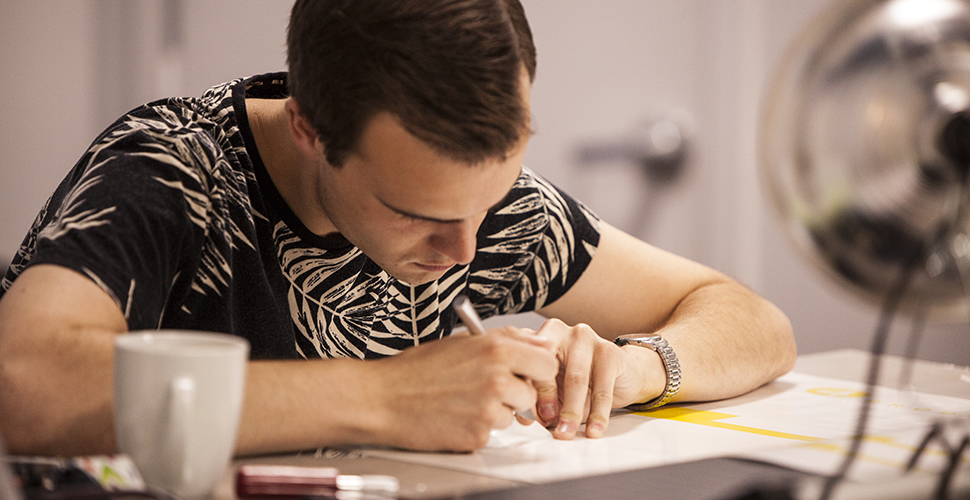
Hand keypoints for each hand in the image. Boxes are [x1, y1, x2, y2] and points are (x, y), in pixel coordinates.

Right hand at [367, 329, 556, 450]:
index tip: (526, 373)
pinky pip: (491, 433)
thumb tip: (540, 342)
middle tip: (488, 389)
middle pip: (532, 394)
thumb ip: (505, 340)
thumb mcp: (463, 340)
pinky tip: (455, 416)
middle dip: (515, 394)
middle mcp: (497, 379)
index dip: (537, 370)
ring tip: (463, 401)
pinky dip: (477, 428)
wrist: (382, 399)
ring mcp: (488, 409)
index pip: (547, 362)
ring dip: (495, 412)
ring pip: (512, 416)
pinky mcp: (478, 435)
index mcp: (495, 349)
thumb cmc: (417, 368)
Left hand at [530, 319, 663, 439]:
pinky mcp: (609, 351)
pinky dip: (597, 414)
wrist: (620, 373)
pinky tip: (594, 429)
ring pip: (576, 379)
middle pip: (548, 367)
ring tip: (566, 432)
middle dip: (546, 399)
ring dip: (571, 411)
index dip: (525, 392)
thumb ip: (539, 401)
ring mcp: (585, 338)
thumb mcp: (553, 390)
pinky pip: (602, 388)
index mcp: (538, 338)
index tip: (526, 418)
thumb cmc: (580, 380)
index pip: (527, 363)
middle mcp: (559, 331)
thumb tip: (527, 419)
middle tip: (545, 423)